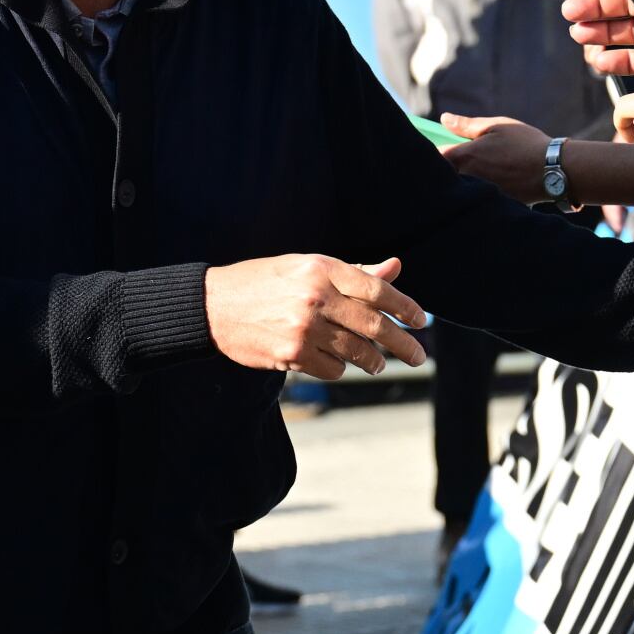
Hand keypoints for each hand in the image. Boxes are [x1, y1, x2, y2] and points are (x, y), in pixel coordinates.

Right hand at [205, 255, 428, 380]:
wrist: (213, 305)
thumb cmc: (264, 281)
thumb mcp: (306, 266)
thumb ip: (352, 272)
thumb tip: (395, 269)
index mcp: (321, 268)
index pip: (376, 289)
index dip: (404, 306)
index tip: (420, 321)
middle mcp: (315, 296)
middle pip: (373, 325)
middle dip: (402, 343)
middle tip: (418, 356)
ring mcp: (303, 327)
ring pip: (356, 351)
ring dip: (374, 361)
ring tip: (379, 363)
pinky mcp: (290, 354)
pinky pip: (332, 368)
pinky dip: (340, 368)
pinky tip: (339, 363)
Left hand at [438, 112, 550, 203]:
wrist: (553, 170)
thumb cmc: (525, 143)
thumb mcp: (496, 126)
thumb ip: (466, 125)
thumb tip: (444, 119)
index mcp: (466, 156)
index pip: (438, 156)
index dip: (439, 151)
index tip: (446, 147)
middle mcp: (469, 177)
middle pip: (450, 174)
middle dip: (453, 167)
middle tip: (472, 158)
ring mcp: (481, 193)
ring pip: (465, 186)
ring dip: (469, 178)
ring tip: (491, 169)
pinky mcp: (494, 203)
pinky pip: (481, 196)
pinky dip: (485, 189)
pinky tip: (502, 181)